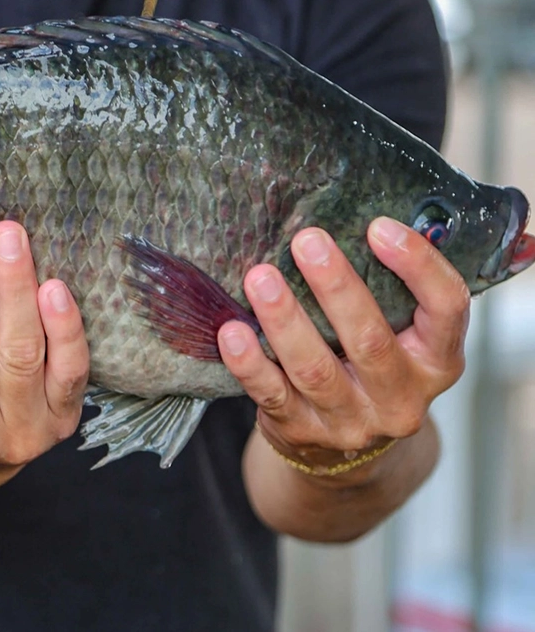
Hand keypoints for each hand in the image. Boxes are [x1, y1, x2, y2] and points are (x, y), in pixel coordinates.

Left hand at [217, 216, 467, 480]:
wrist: (347, 455)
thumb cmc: (370, 369)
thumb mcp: (400, 338)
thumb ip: (387, 294)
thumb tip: (343, 222)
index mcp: (438, 361)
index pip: (446, 308)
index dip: (419, 265)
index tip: (378, 227)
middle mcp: (402, 397)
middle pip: (370, 340)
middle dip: (337, 288)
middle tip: (307, 241)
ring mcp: (352, 421)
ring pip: (315, 368)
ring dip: (285, 319)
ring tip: (260, 278)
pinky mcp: (303, 432)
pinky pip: (272, 394)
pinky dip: (249, 363)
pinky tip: (232, 333)